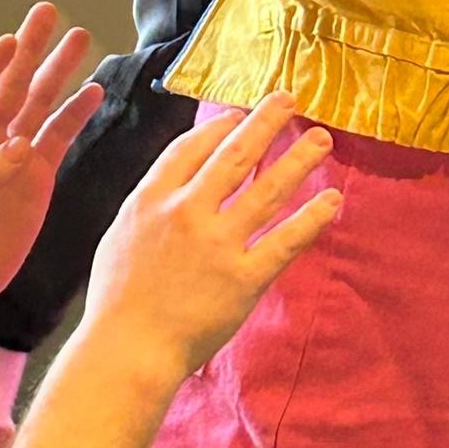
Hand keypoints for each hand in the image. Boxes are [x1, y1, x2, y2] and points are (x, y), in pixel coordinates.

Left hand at [0, 3, 103, 311]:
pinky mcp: (37, 176)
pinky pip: (59, 137)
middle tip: (46, 15)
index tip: (7, 43)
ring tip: (77, 40)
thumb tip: (18, 149)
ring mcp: (14, 157)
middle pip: (10, 86)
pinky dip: (76, 114)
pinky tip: (91, 92)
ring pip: (38, 103)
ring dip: (57, 71)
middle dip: (29, 50)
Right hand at [81, 94, 340, 379]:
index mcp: (154, 197)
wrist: (128, 349)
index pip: (192, 147)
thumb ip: (152, 198)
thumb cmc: (117, 295)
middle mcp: (188, 211)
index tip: (240, 115)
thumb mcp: (122, 230)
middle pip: (234, 156)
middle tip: (288, 98)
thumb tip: (178, 173)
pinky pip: (283, 241)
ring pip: (266, 190)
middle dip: (264, 122)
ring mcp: (218, 244)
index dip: (219, 126)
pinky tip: (331, 201)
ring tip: (320, 138)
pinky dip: (310, 219)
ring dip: (297, 160)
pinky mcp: (243, 279)